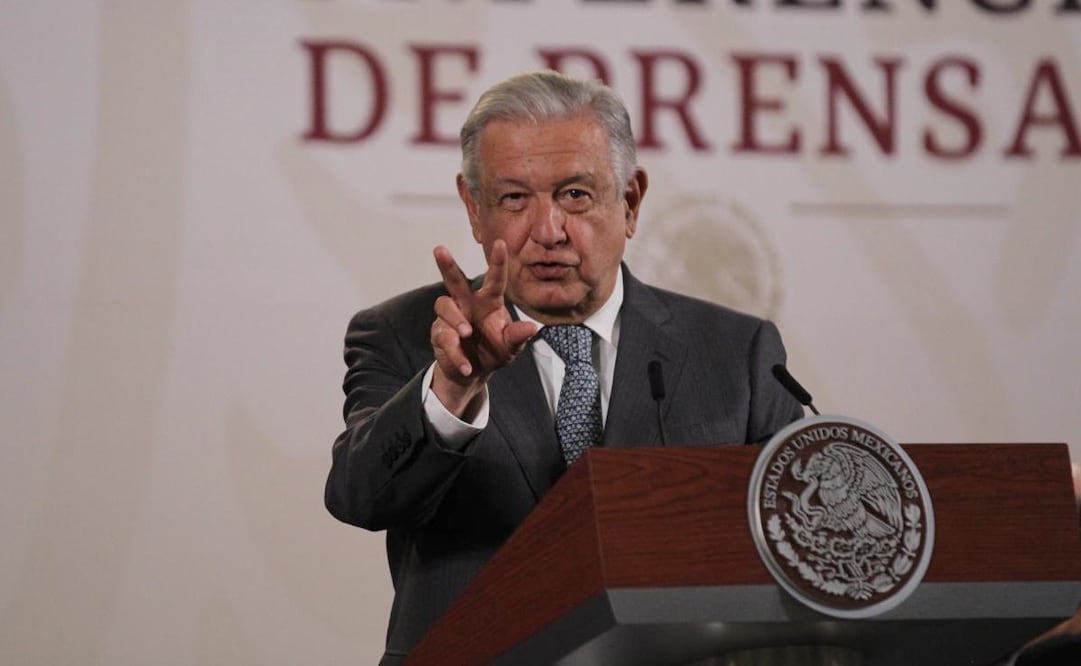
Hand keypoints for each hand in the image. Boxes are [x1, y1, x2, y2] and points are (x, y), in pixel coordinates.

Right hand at [429, 241, 536, 417]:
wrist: (474, 373)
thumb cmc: (494, 352)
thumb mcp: (510, 347)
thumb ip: (518, 337)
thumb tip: (532, 328)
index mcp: (488, 302)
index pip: (494, 279)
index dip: (497, 262)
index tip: (501, 243)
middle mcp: (467, 304)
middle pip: (455, 280)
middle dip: (447, 265)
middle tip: (439, 249)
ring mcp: (451, 317)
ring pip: (444, 306)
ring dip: (456, 319)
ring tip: (467, 333)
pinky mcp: (439, 333)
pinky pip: (444, 337)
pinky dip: (456, 353)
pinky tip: (466, 366)